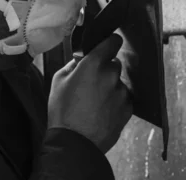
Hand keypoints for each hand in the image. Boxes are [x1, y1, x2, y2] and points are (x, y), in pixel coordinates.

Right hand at [47, 34, 132, 152]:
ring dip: (110, 87)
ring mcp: (121, 92)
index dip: (110, 42)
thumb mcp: (58, 81)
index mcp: (94, 64)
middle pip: (114, 64)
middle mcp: (111, 75)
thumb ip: (72, 64)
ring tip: (94, 102)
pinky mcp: (127, 108)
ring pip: (118, 83)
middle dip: (105, 70)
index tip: (108, 45)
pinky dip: (115, 102)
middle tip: (91, 83)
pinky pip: (123, 98)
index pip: (113, 41)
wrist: (74, 143)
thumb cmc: (63, 112)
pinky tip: (101, 112)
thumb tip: (81, 59)